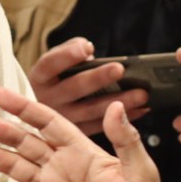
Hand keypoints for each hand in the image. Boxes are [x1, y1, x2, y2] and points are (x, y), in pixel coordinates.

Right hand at [29, 37, 148, 135]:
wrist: (40, 111)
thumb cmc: (55, 79)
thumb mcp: (55, 63)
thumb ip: (70, 51)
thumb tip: (89, 52)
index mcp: (39, 78)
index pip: (50, 64)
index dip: (67, 55)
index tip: (88, 47)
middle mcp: (46, 100)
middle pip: (74, 87)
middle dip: (98, 78)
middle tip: (120, 69)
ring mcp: (62, 119)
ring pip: (92, 110)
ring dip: (119, 101)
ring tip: (141, 94)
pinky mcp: (77, 133)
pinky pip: (103, 126)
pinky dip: (124, 118)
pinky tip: (142, 109)